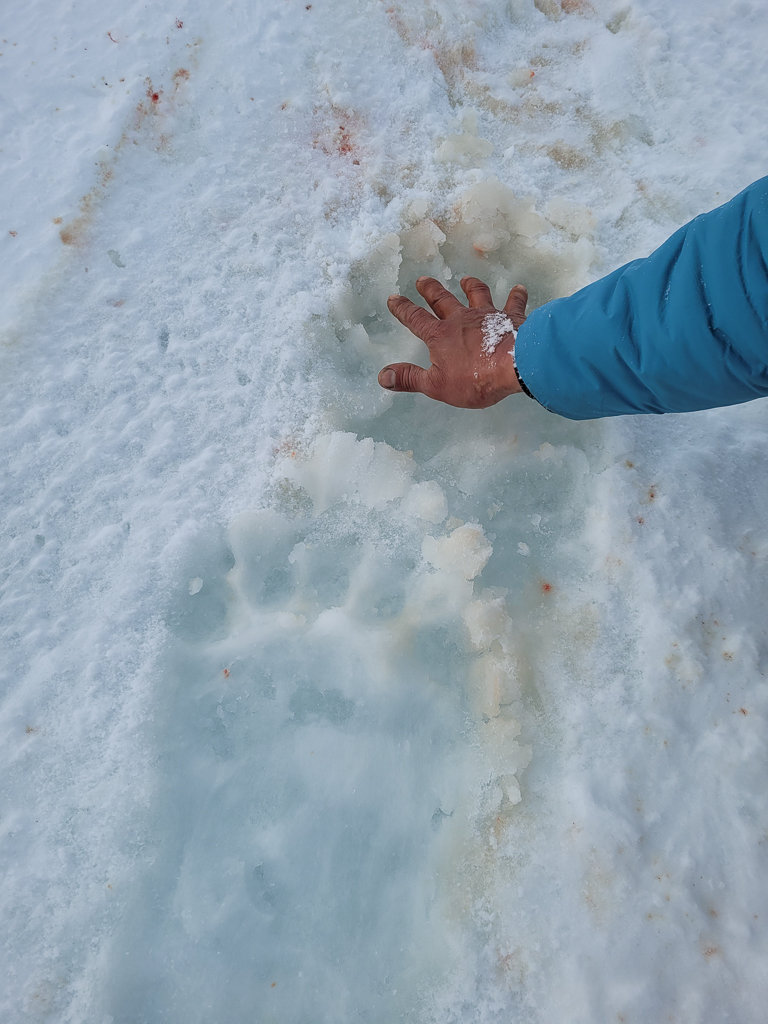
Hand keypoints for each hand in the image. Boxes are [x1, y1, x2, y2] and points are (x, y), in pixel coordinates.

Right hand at [378, 276, 528, 408]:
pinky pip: (514, 303)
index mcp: (440, 335)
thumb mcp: (436, 385)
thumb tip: (383, 376)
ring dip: (470, 286)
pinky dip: (516, 295)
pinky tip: (519, 289)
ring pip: (477, 295)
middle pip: (442, 300)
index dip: (403, 309)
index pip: (416, 319)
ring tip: (466, 280)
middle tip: (423, 280)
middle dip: (431, 290)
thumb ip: (410, 378)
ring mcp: (487, 316)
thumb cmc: (475, 378)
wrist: (514, 366)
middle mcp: (461, 319)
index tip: (394, 299)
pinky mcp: (511, 318)